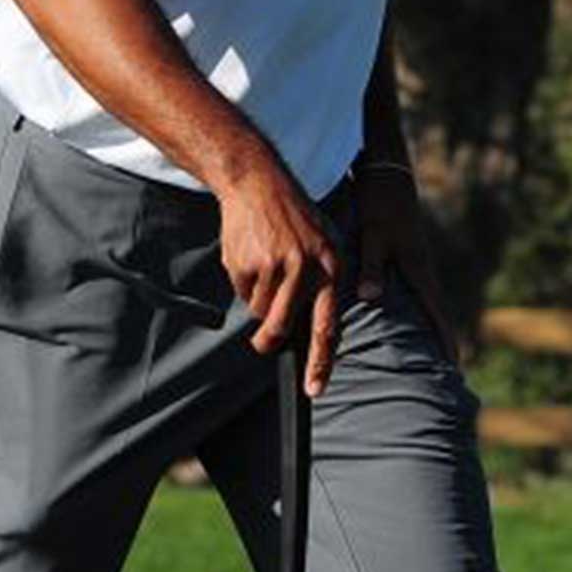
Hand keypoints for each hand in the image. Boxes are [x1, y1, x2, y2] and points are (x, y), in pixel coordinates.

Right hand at [216, 152, 340, 396]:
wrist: (258, 182)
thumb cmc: (292, 218)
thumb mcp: (321, 243)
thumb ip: (321, 282)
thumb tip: (318, 329)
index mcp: (330, 267)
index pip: (327, 327)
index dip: (321, 362)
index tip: (314, 389)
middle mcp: (306, 269)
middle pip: (282, 325)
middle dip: (267, 339)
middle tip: (260, 345)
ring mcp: (275, 265)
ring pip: (260, 309)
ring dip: (256, 297)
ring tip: (260, 265)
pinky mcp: (248, 262)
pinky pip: (242, 291)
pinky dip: (242, 281)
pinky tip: (248, 254)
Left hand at [356, 163, 459, 360]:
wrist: (386, 171)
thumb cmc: (377, 202)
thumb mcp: (372, 233)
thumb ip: (371, 265)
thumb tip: (372, 299)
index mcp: (416, 267)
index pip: (435, 312)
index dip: (444, 340)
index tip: (453, 367)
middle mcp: (421, 267)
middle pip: (437, 312)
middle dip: (444, 341)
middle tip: (450, 372)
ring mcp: (416, 260)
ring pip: (428, 301)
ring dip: (434, 326)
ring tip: (436, 354)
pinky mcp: (408, 253)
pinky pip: (418, 289)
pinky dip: (422, 308)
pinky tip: (414, 318)